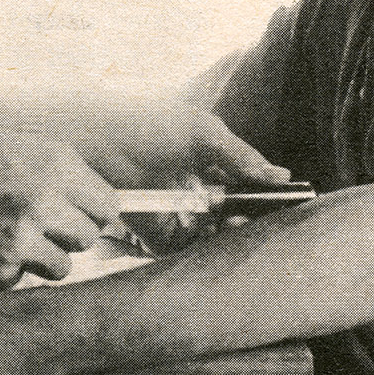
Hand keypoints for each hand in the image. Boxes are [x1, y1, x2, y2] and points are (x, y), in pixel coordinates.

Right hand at [0, 123, 120, 287]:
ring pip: (59, 268)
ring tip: (1, 237)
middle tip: (32, 228)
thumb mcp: (20, 146)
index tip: (73, 218)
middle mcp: (45, 201)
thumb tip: (94, 206)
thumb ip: (61, 176)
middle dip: (64, 237)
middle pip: (87, 238)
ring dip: (37, 260)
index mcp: (57, 164)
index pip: (107, 206)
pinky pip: (16, 282)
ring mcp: (20, 239)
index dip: (88, 213)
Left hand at [59, 101, 288, 256]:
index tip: (279, 206)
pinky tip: (205, 238)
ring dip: (226, 237)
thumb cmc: (145, 123)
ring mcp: (178, 212)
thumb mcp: (201, 132)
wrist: (92, 139)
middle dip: (247, 221)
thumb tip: (281, 176)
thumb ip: (241, 157)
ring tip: (229, 226)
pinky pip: (183, 251)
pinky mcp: (155, 232)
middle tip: (246, 218)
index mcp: (212, 162)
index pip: (248, 187)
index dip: (265, 199)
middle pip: (234, 216)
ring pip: (213, 236)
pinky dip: (198, 251)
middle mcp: (198, 189)